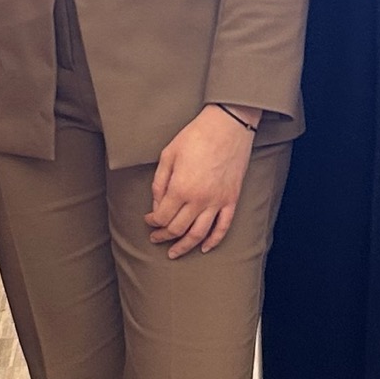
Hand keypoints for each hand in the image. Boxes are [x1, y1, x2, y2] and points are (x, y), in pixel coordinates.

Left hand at [148, 105, 255, 258]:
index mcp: (180, 188)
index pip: (162, 217)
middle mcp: (199, 200)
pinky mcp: (231, 199)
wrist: (228, 125)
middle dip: (163, 236)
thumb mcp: (168, 155)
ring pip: (199, 234)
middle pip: (178, 229)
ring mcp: (217, 201)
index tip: (148, 220)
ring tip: (174, 252)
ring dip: (185, 246)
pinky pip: (223, 227)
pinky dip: (214, 241)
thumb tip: (156, 205)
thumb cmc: (196, 136)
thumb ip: (159, 182)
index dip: (152, 222)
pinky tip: (204, 248)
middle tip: (156, 238)